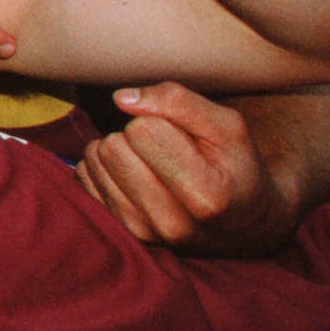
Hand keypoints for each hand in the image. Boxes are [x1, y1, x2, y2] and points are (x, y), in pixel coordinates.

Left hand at [79, 83, 292, 255]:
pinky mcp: (121, 231)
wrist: (243, 224)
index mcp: (204, 195)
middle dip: (135, 134)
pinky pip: (86, 178)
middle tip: (167, 149)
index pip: (143, 130)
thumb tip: (122, 99)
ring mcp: (142, 231)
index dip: (160, 120)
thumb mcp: (228, 127)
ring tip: (154, 163)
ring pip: (95, 161)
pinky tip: (136, 176)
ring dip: (118, 151)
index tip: (184, 137)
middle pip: (113, 147)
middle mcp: (170, 222)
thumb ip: (180, 103)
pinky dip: (105, 168)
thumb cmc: (237, 167)